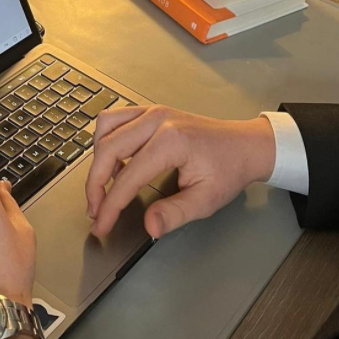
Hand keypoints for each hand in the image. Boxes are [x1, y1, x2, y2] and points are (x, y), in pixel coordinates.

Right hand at [86, 106, 275, 238]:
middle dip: (95, 183)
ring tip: (103, 186)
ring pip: (105, 128)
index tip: (102, 224)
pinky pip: (115, 120)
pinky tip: (116, 165)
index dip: (110, 205)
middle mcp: (156, 120)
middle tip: (95, 210)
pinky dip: (107, 142)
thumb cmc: (228, 169)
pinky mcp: (149, 112)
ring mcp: (151, 111)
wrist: (244, 145)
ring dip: (98, 158)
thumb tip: (149, 226)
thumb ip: (174, 214)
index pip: (128, 177)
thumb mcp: (206, 200)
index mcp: (171, 141)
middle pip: (107, 148)